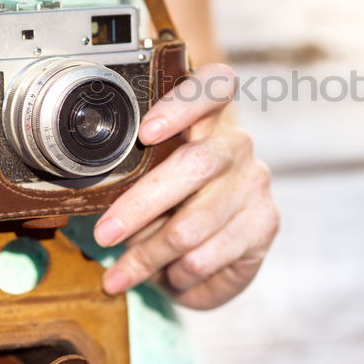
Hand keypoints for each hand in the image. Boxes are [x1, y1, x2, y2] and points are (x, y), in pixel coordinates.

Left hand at [93, 64, 278, 309]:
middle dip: (141, 204)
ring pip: (192, 225)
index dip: (181, 104)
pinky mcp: (264, 224)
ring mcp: (254, 183)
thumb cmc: (168, 212)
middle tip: (104, 233)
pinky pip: (205, 257)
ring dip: (148, 256)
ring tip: (121, 274)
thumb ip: (133, 183)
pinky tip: (169, 276)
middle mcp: (236, 145)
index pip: (213, 86)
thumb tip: (98, 204)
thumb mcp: (146, 190)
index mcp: (206, 120)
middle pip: (195, 164)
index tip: (146, 132)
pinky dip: (176, 275)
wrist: (210, 261)